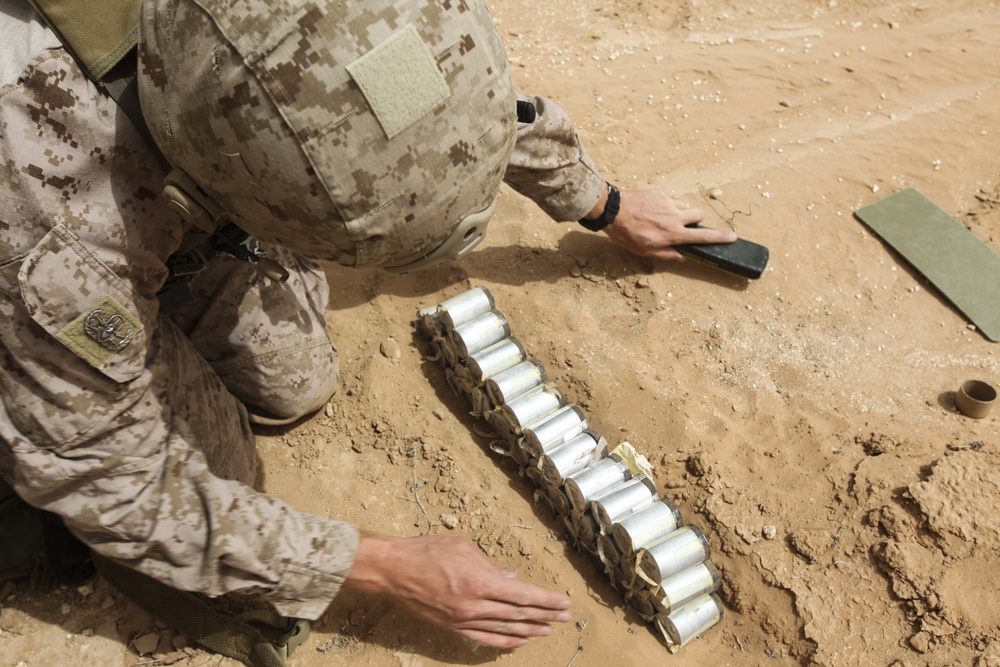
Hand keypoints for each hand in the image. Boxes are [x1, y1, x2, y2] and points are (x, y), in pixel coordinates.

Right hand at [344, 532, 571, 647]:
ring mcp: (462, 619)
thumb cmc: (426, 551)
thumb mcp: (463, 548)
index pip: (522, 594)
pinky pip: (483, 638)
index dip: (546, 600)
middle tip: (564, 617)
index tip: (564, 603)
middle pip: (518, 613)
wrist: (393, 570)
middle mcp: (474, 605)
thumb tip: (510, 578)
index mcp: (479, 582)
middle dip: (544, 616)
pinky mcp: (452, 626)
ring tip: (548, 630)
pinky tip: (518, 641)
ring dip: (529, 630)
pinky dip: (503, 641)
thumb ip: (489, 566)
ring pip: (504, 628)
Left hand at [599, 188, 736, 260]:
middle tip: (683, 224)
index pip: (703, 236)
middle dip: (695, 219)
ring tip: (664, 216)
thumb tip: (682, 257)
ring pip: (686, 205)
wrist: (613, 212)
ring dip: (681, 211)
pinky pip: (673, 196)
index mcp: (673, 234)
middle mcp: (675, 217)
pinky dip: (669, 202)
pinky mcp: (661, 192)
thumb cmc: (627, 235)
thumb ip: (666, 254)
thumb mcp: (645, 251)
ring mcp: (669, 202)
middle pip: (699, 214)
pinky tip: (656, 207)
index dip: (720, 237)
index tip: (733, 236)